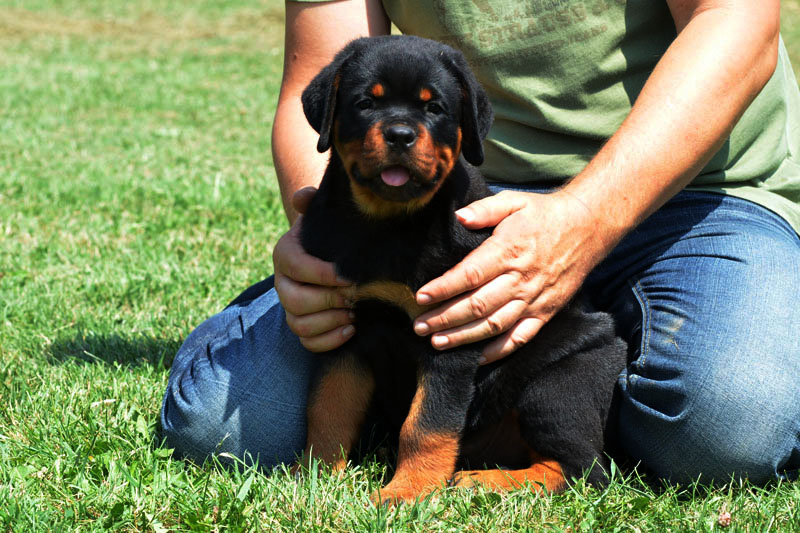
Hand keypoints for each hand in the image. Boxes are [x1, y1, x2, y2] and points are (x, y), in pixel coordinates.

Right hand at [273, 187, 356, 351]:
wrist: (335, 254)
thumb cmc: (332, 233)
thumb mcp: (324, 215)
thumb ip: (312, 201)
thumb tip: (304, 197)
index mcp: (285, 253)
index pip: (295, 266)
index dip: (320, 274)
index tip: (349, 276)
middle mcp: (282, 283)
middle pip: (294, 300)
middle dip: (328, 300)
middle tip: (355, 296)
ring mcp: (290, 307)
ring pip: (299, 324)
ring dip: (329, 322)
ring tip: (355, 313)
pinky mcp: (303, 326)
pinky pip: (308, 342)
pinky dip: (329, 340)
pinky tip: (351, 329)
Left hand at [412, 189, 609, 363]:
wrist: (588, 228)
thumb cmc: (544, 214)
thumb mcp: (513, 202)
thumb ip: (484, 210)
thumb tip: (458, 217)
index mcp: (508, 250)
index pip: (469, 275)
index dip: (443, 289)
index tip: (421, 297)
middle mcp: (520, 279)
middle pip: (476, 305)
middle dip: (444, 318)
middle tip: (419, 327)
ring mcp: (533, 298)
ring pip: (494, 325)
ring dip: (464, 337)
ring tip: (437, 343)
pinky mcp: (545, 312)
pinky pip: (521, 337)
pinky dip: (499, 351)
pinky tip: (477, 358)